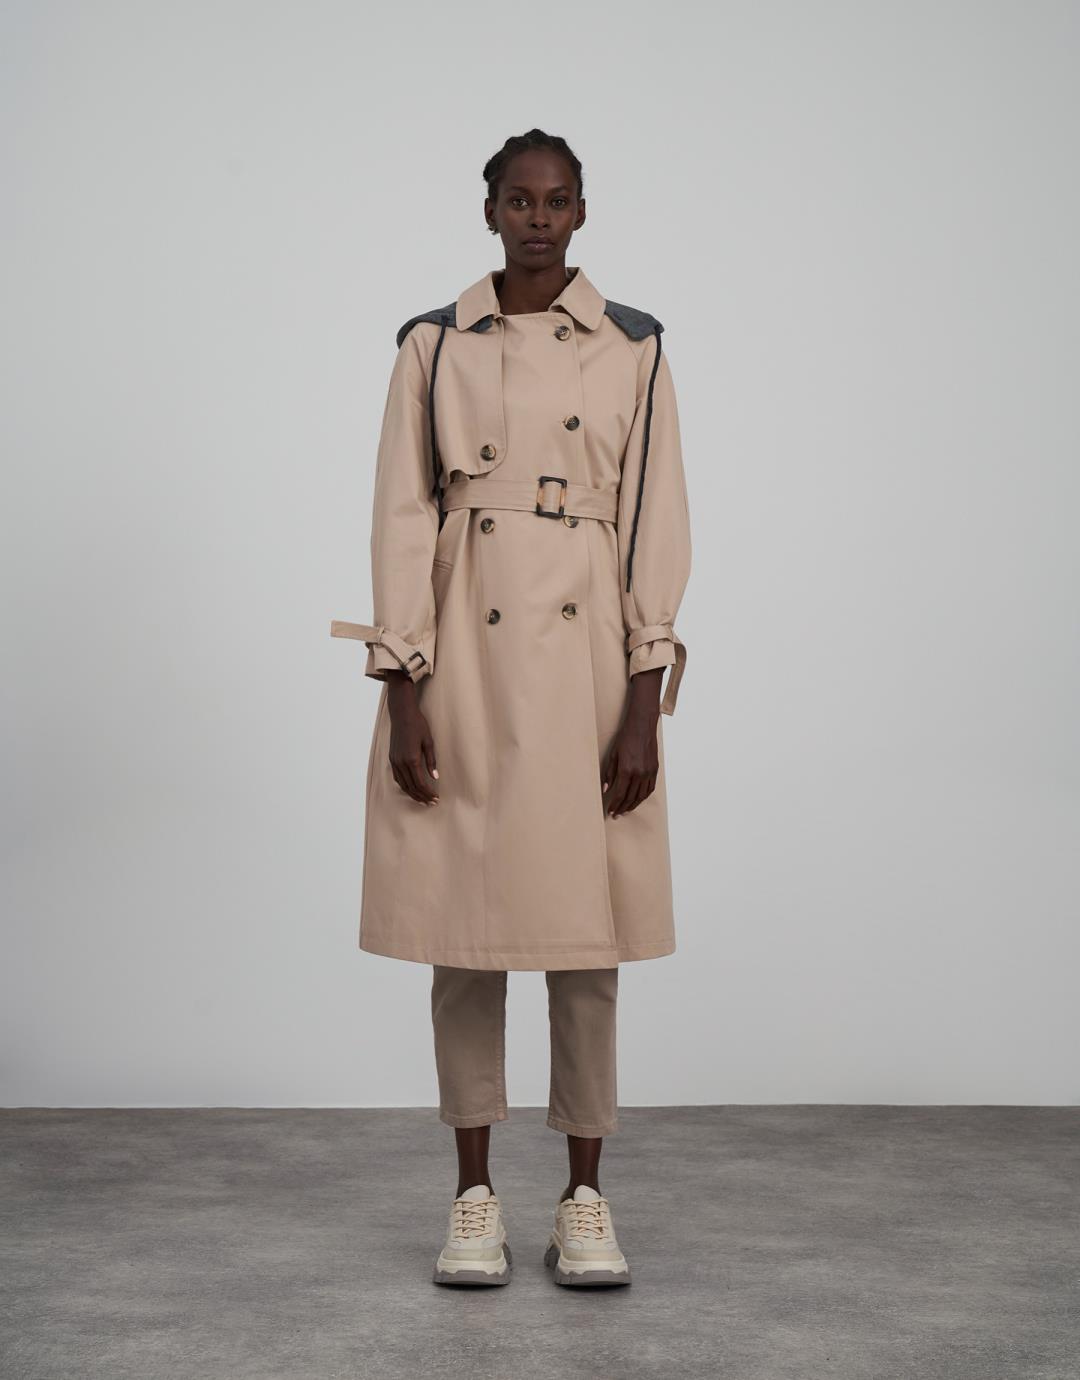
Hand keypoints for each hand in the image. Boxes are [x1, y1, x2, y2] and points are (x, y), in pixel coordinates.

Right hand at [385, 672, 439, 804]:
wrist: (402, 714)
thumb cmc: (418, 725)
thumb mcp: (429, 742)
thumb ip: (431, 761)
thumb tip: (435, 777)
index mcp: (412, 759)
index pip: (420, 783)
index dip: (428, 793)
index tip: (436, 798)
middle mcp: (401, 762)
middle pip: (411, 787)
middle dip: (422, 797)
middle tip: (431, 803)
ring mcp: (394, 761)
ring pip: (403, 784)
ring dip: (413, 794)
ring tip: (422, 800)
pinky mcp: (391, 758)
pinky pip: (397, 777)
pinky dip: (404, 786)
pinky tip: (411, 788)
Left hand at [601, 668, 661, 816]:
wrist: (642, 726)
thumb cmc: (625, 738)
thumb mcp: (613, 755)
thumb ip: (609, 774)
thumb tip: (606, 789)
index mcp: (627, 770)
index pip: (620, 794)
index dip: (615, 804)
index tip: (610, 811)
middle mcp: (639, 773)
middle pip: (631, 797)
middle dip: (622, 808)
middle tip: (616, 815)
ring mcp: (649, 772)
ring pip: (641, 795)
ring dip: (633, 805)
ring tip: (626, 810)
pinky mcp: (655, 769)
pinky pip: (650, 788)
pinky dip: (643, 797)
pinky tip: (638, 800)